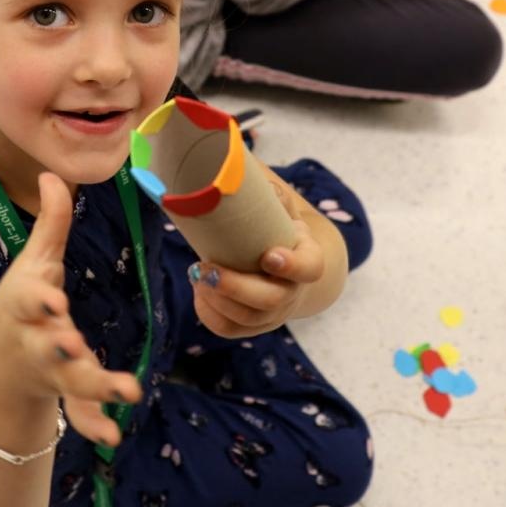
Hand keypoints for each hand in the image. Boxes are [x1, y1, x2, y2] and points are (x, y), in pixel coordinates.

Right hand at [0, 173, 142, 446]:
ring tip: (126, 389)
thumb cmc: (23, 306)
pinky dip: (93, 423)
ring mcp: (50, 371)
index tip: (55, 301)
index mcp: (27, 306)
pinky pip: (79, 413)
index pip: (30, 300)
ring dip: (93, 385)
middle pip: (48, 345)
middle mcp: (35, 339)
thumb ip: (50, 225)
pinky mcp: (65, 395)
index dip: (41, 300)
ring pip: (70, 381)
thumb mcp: (33, 265)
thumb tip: (52, 174)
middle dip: (60, 346)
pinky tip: (113, 435)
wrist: (2, 366)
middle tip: (74, 345)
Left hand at [189, 170, 326, 338]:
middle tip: (206, 268)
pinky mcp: (253, 327)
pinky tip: (199, 292)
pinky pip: (230, 330)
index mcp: (307, 260)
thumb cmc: (277, 231)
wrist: (283, 265)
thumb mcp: (280, 210)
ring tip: (197, 274)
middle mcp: (293, 292)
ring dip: (218, 299)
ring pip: (248, 319)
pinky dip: (209, 314)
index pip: (308, 268)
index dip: (291, 266)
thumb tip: (243, 176)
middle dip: (236, 286)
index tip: (268, 256)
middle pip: (271, 300)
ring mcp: (274, 315)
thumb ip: (269, 197)